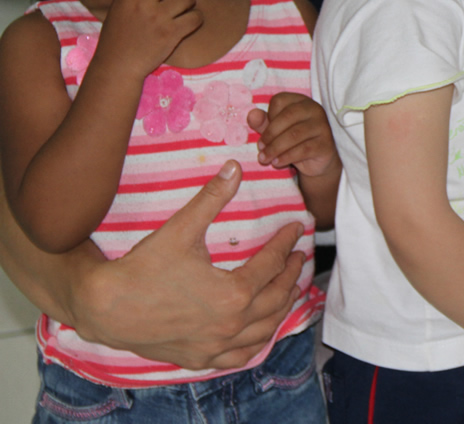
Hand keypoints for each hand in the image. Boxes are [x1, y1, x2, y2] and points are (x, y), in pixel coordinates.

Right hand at [72, 160, 305, 369]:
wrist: (104, 307)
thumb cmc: (142, 267)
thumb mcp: (181, 228)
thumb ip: (212, 197)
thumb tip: (234, 166)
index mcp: (234, 293)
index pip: (272, 264)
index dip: (286, 243)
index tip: (296, 229)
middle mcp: (231, 325)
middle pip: (277, 297)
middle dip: (291, 274)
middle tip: (297, 256)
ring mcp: (216, 346)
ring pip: (265, 330)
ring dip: (282, 307)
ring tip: (289, 287)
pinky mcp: (200, 358)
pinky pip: (241, 356)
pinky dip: (257, 341)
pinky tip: (261, 330)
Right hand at [98, 0, 201, 77]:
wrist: (118, 67)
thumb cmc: (118, 39)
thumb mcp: (118, 9)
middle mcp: (141, 3)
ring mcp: (157, 18)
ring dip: (189, 3)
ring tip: (182, 11)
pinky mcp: (171, 33)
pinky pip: (196, 16)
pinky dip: (196, 19)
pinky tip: (188, 23)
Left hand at [250, 93, 338, 178]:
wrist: (315, 162)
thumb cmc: (293, 142)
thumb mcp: (275, 131)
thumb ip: (263, 122)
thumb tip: (252, 115)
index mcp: (301, 101)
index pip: (280, 101)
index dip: (268, 117)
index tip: (263, 133)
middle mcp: (315, 109)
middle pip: (287, 116)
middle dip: (270, 134)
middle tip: (260, 148)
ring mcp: (323, 127)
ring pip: (294, 134)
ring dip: (275, 148)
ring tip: (264, 158)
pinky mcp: (326, 145)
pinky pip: (303, 150)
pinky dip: (286, 157)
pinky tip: (277, 162)